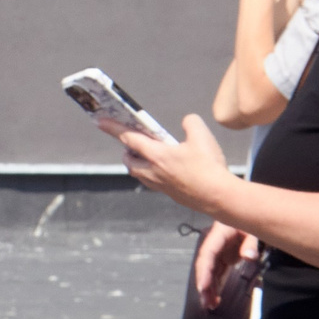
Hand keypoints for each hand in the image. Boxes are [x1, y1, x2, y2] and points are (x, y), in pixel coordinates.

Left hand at [109, 112, 234, 216]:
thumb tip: (187, 122)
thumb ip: (191, 123)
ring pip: (139, 174)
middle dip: (128, 152)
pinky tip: (170, 171)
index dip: (113, 128)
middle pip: (129, 161)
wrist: (220, 197)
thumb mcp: (202, 136)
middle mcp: (153, 172)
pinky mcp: (171, 195)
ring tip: (152, 157)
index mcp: (156, 155)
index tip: (99, 121)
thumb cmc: (209, 167)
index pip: (129, 138)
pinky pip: (154, 183)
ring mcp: (160, 186)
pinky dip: (154, 175)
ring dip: (139, 164)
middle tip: (136, 144)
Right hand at [191, 220, 259, 307]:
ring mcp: (218, 253)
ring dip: (210, 289)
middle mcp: (214, 247)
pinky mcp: (224, 259)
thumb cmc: (249, 219)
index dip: (203, 272)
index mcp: (217, 236)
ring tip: (211, 306)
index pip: (207, 255)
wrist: (250, 214)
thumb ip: (250, 242)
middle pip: (206, 267)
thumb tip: (249, 257)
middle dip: (205, 286)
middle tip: (207, 303)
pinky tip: (216, 299)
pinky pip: (218, 274)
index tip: (202, 287)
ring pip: (210, 273)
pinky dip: (217, 286)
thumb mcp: (251, 228)